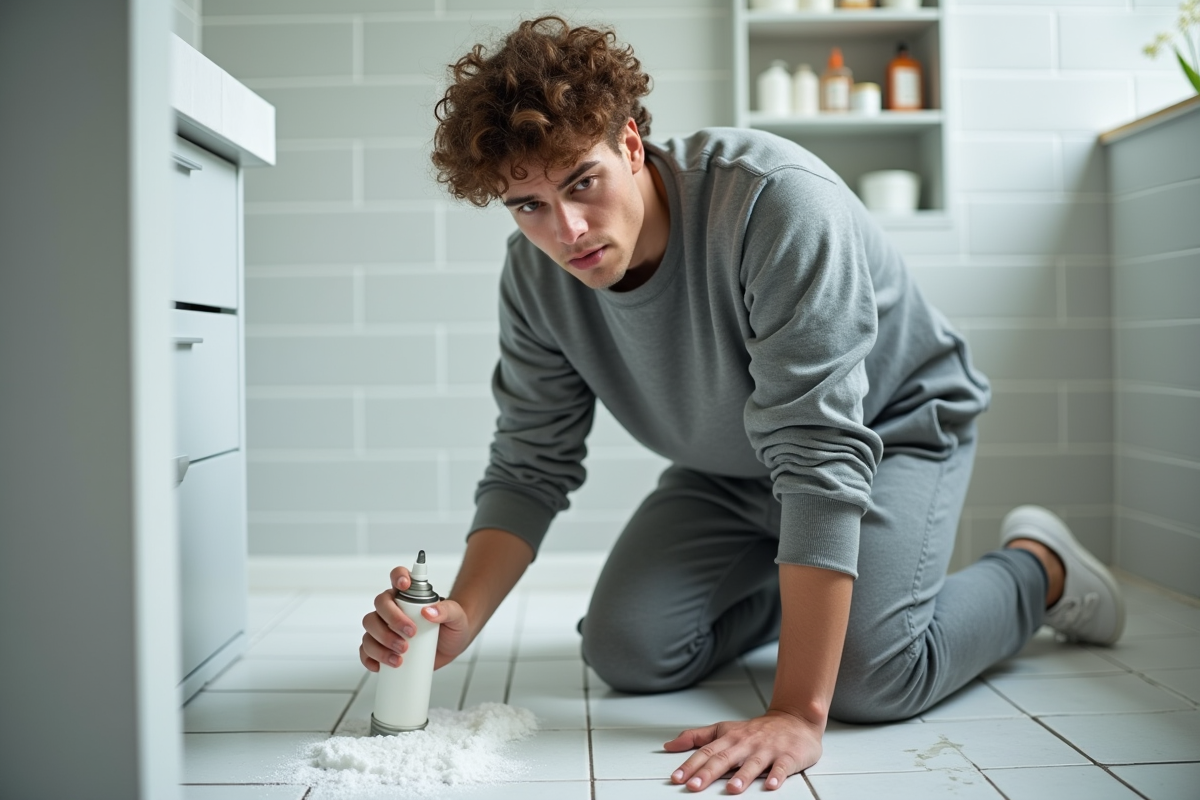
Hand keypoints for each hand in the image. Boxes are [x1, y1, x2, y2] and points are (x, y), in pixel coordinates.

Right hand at [359, 565, 473, 671]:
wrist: (453, 646)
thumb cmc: (453, 626)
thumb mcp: (456, 616)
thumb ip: (447, 610)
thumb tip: (429, 612)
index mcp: (408, 595)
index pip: (398, 576)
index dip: (398, 576)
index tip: (404, 585)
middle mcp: (392, 608)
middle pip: (379, 607)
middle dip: (392, 621)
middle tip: (410, 634)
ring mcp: (385, 628)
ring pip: (369, 630)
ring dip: (381, 643)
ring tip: (401, 656)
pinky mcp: (382, 647)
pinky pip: (366, 651)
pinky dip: (370, 659)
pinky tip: (380, 666)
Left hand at [663, 709, 823, 793]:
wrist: (794, 719)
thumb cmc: (757, 730)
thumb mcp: (724, 729)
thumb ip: (697, 737)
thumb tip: (670, 745)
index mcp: (730, 738)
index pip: (706, 752)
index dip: (690, 765)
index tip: (677, 777)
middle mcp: (746, 744)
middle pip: (724, 758)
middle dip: (708, 773)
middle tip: (694, 786)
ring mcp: (767, 750)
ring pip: (753, 764)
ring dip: (742, 776)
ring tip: (732, 789)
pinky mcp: (788, 756)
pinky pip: (782, 767)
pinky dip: (777, 776)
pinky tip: (771, 785)